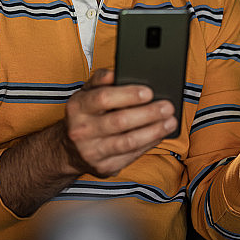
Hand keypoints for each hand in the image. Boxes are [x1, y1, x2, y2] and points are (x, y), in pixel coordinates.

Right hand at [62, 69, 176, 176]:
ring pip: (128, 142)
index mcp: (77, 107)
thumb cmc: (85, 114)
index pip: (103, 98)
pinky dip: (149, 144)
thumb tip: (117, 71)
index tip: (149, 92)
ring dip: (153, 131)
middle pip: (119, 121)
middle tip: (167, 107)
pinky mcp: (103, 167)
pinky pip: (131, 155)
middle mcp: (81, 130)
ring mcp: (91, 152)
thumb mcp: (86, 93)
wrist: (69, 150)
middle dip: (148, 113)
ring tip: (170, 121)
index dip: (128, 95)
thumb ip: (101, 79)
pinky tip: (160, 134)